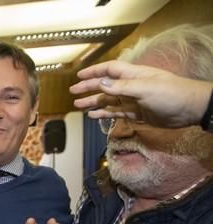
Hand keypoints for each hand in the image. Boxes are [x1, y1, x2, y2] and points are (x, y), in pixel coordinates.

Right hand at [70, 61, 211, 128]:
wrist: (189, 109)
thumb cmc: (170, 94)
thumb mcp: (144, 89)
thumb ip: (121, 87)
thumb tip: (100, 84)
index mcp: (133, 75)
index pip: (109, 70)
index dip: (94, 72)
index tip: (79, 76)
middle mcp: (130, 86)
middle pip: (105, 85)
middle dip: (89, 88)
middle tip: (73, 92)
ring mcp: (133, 100)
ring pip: (108, 100)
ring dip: (94, 102)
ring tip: (79, 106)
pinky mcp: (136, 113)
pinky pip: (115, 113)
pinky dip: (104, 113)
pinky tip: (94, 115)